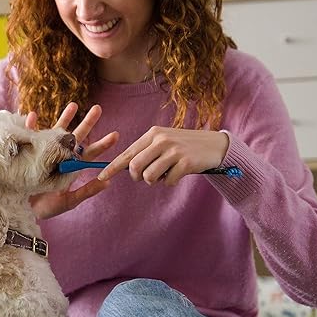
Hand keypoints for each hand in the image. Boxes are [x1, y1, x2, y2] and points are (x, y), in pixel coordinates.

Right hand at [26, 102, 118, 219]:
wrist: (25, 210)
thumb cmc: (48, 207)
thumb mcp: (69, 201)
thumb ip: (87, 191)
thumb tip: (108, 182)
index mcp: (72, 167)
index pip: (90, 153)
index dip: (103, 144)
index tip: (116, 135)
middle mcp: (62, 156)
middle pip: (77, 136)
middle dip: (88, 122)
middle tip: (98, 108)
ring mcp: (46, 151)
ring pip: (58, 130)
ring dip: (65, 117)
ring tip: (74, 105)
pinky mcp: (30, 150)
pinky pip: (31, 134)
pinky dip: (32, 125)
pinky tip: (33, 116)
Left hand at [97, 127, 228, 186]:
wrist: (215, 145)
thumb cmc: (185, 147)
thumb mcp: (164, 142)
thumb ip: (147, 152)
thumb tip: (126, 168)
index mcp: (153, 134)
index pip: (128, 153)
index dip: (113, 167)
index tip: (101, 176)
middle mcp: (161, 140)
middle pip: (135, 167)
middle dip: (137, 177)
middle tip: (147, 177)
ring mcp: (174, 151)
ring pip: (149, 176)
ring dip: (156, 180)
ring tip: (166, 173)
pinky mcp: (185, 162)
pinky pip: (168, 181)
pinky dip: (171, 181)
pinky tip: (180, 173)